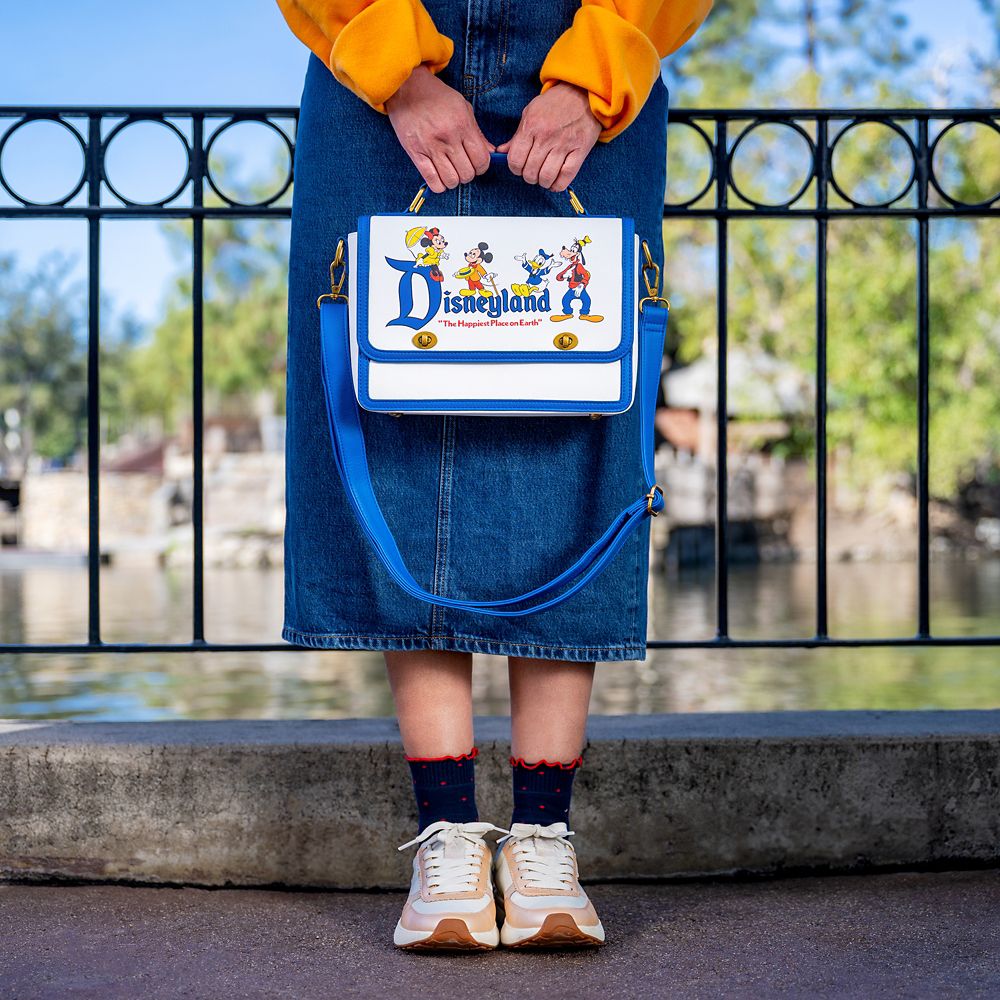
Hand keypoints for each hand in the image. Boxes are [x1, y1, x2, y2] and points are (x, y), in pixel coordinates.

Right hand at [385, 65, 493, 193]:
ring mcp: (430, 146)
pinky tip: (439, 177)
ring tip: (450, 172)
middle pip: (467, 173)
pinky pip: (432, 180)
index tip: (476, 164)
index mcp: (462, 125)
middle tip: (462, 167)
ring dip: (453, 181)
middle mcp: (448, 137)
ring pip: (451, 180)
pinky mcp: (415, 153)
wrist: (406, 88)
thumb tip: (490, 151)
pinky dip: (439, 185)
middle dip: (467, 174)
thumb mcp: (462, 107)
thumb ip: (476, 132)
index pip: (481, 160)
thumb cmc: (436, 97)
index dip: (482, 167)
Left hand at [497, 82, 601, 191]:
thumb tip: (501, 152)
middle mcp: (546, 136)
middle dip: (529, 176)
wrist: (582, 93)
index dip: (515, 169)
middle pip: (530, 172)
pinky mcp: (580, 151)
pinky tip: (555, 182)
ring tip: (543, 176)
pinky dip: (558, 185)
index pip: (515, 160)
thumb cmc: (554, 104)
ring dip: (542, 182)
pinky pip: (566, 177)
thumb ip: (517, 135)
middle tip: (533, 172)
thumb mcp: (530, 113)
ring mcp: (564, 144)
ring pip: (546, 177)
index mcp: (531, 126)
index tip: (519, 168)